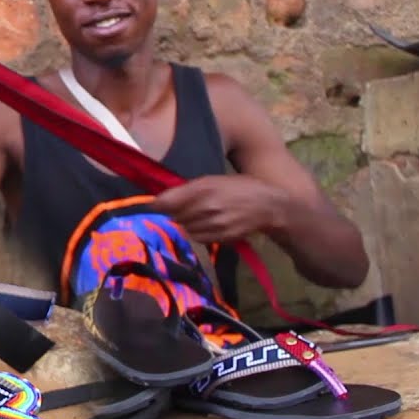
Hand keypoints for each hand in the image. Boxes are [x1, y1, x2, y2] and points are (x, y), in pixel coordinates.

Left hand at [150, 175, 288, 243]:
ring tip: (195, 217)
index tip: (151, 205)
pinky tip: (204, 225)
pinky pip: (198, 238)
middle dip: (173, 213)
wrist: (268, 205)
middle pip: (175, 216)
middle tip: (179, 209)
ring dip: (185, 224)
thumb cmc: (238, 187)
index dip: (156, 204)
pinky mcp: (223, 237)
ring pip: (186, 229)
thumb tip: (162, 198)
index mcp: (204, 187)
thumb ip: (189, 188)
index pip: (168, 201)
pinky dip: (196, 233)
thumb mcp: (213, 180)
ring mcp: (216, 224)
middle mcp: (208, 206)